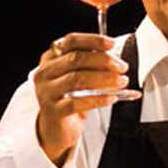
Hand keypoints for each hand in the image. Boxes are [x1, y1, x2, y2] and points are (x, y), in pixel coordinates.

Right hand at [34, 33, 128, 165]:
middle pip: (76, 59)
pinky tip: (112, 97)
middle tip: (122, 66)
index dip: (93, 40)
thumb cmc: (70, 96)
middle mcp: (45, 72)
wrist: (57, 127)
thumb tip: (115, 61)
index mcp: (51, 58)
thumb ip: (94, 66)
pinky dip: (98, 98)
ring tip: (121, 81)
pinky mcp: (53, 111)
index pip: (71, 41)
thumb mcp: (82, 76)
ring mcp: (47, 91)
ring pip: (77, 79)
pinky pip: (77, 102)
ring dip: (104, 78)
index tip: (111, 43)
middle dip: (103, 60)